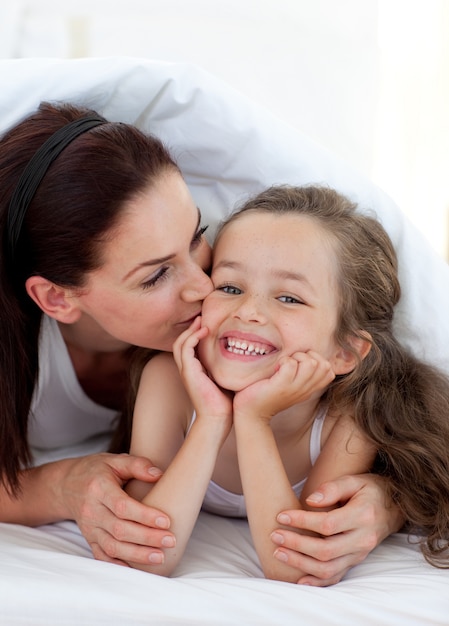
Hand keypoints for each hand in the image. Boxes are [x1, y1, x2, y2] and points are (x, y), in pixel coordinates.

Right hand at [59, 453, 174, 565]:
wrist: (67, 485)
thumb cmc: (96, 470)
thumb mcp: (115, 460)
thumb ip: (137, 464)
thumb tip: (159, 474)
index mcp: (99, 488)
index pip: (122, 506)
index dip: (144, 515)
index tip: (166, 521)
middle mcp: (92, 510)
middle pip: (119, 530)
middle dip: (147, 538)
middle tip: (170, 540)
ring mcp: (89, 528)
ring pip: (112, 546)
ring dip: (137, 554)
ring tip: (160, 556)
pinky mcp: (89, 539)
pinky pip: (102, 556)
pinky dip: (118, 564)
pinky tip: (137, 568)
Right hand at [173, 316, 232, 422]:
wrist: (219, 419)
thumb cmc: (227, 402)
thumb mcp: (228, 377)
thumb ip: (230, 365)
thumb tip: (246, 352)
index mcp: (195, 371)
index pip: (190, 347)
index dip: (196, 334)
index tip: (208, 324)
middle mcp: (188, 370)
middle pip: (181, 342)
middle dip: (190, 328)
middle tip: (201, 317)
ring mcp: (186, 371)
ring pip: (180, 343)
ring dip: (190, 330)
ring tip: (201, 321)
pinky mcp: (188, 372)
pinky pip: (185, 348)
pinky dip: (192, 337)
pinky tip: (204, 332)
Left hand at [234, 350, 333, 419]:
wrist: (251, 413)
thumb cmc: (268, 393)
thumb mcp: (290, 384)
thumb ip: (301, 373)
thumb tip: (306, 353)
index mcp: (309, 389)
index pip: (329, 370)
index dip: (317, 359)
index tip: (300, 363)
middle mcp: (305, 389)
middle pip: (323, 364)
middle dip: (307, 356)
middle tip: (290, 362)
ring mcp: (294, 388)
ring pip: (310, 363)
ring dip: (295, 357)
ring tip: (283, 364)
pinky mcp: (281, 386)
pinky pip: (291, 365)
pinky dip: (283, 361)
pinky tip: (275, 368)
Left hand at [271, 474, 403, 585]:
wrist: (394, 506)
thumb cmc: (370, 489)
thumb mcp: (354, 480)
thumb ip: (332, 488)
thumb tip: (310, 501)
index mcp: (363, 516)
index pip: (327, 524)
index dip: (302, 521)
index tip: (281, 516)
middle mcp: (363, 539)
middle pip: (325, 550)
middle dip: (296, 545)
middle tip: (275, 535)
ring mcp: (360, 553)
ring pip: (329, 568)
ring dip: (300, 563)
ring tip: (278, 552)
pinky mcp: (356, 561)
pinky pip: (336, 576)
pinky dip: (317, 581)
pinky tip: (298, 579)